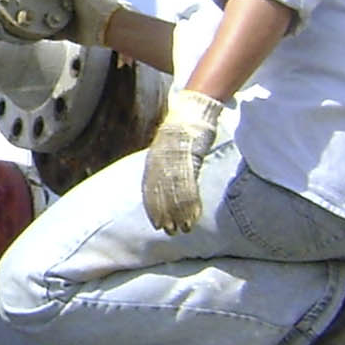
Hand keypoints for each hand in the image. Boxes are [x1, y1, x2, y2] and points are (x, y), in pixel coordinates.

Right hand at [0, 0, 122, 46]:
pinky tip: (29, 30)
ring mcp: (64, 18)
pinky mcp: (63, 32)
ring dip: (35, 14)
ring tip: (21, 10)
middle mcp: (66, 2)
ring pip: (44, 15)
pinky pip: (48, 32)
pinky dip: (40, 32)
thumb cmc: (95, 4)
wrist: (105, 27)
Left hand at [141, 88, 228, 233]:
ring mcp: (175, 163)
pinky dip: (191, 204)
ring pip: (176, 195)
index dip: (153, 209)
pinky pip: (190, 187)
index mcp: (153, 161)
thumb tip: (163, 180)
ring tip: (183, 229)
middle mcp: (161, 164)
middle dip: (166, 216)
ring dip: (180, 215)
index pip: (150, 190)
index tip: (156, 224)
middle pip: (162, 196)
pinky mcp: (190, 161)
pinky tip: (194, 216)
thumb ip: (164, 164)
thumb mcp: (166, 147)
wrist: (190, 113)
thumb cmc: (180, 130)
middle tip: (169, 231)